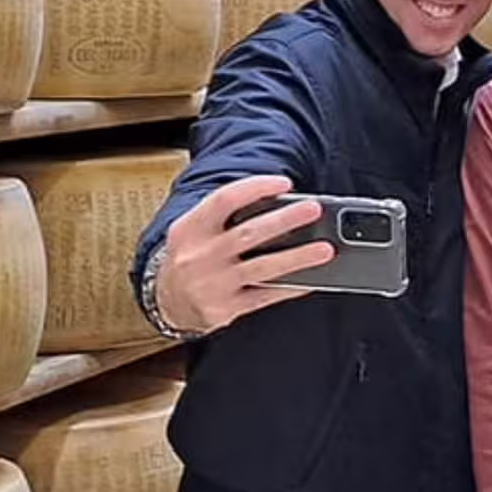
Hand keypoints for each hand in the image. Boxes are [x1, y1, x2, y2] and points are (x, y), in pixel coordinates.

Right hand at [155, 175, 335, 333]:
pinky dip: (290, 287)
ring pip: (262, 267)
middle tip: (313, 209)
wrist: (167, 301)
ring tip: (325, 249)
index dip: (256, 188)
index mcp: (190, 228)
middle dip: (284, 220)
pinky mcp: (225, 308)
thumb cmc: (191, 256)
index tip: (285, 183)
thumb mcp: (194, 230)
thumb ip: (223, 216)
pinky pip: (265, 296)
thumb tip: (277, 203)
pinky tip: (311, 279)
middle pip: (248, 233)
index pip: (224, 199)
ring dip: (297, 257)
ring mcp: (213, 284)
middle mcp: (200, 255)